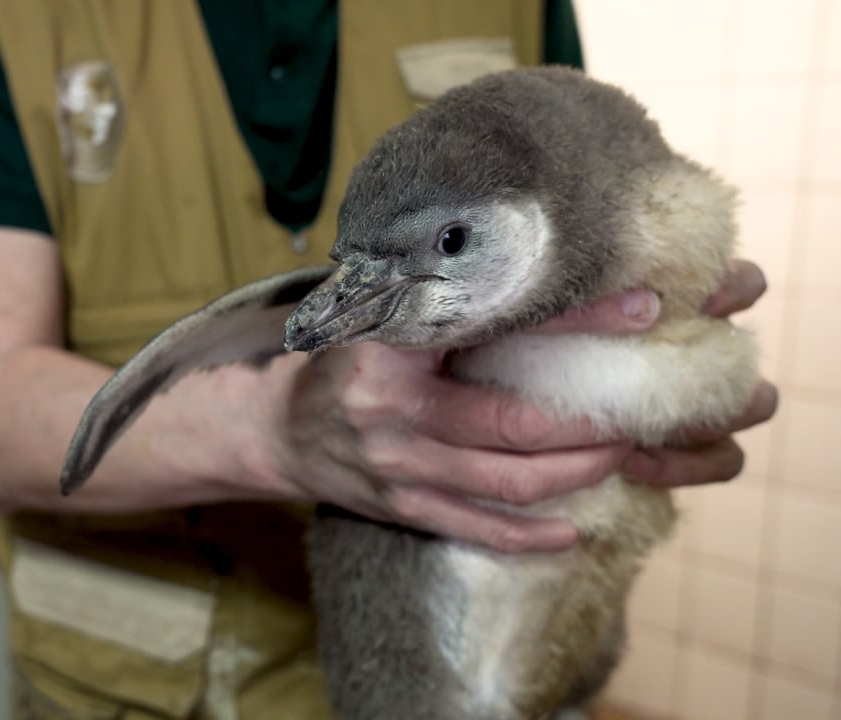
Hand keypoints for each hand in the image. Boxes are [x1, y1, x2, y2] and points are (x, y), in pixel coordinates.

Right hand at [273, 259, 775, 553]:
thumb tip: (541, 266)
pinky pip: (476, 528)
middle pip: (515, 422)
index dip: (577, 319)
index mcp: (392, 344)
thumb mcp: (386, 313)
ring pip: (508, 481)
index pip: (498, 325)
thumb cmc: (346, 359)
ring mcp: (397, 466)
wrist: (278, 426)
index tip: (644, 308)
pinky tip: (571, 532)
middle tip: (640, 407)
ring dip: (576, 472)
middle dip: (591, 420)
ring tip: (618, 454)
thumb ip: (448, 298)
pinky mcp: (400, 508)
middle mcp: (393, 408)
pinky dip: (529, 536)